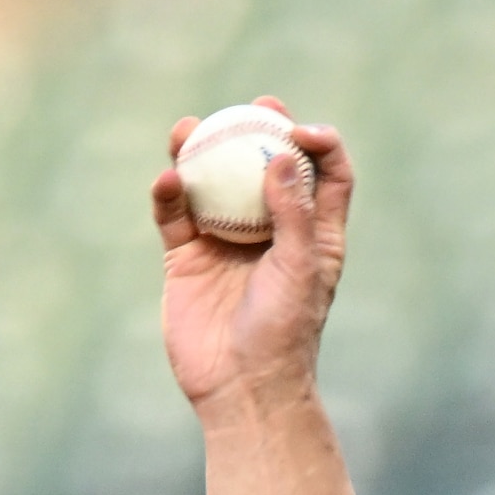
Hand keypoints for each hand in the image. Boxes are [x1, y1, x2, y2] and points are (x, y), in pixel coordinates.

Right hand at [151, 105, 350, 420]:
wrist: (242, 388)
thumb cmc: (284, 334)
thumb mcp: (300, 270)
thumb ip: (293, 213)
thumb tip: (281, 155)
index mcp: (312, 235)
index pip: (325, 176)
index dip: (318, 144)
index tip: (297, 129)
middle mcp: (269, 232)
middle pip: (265, 166)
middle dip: (260, 131)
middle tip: (254, 107)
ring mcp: (225, 242)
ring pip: (212, 182)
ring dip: (201, 150)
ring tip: (190, 127)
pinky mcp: (187, 258)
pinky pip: (174, 215)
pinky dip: (169, 193)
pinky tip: (169, 178)